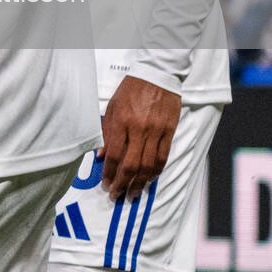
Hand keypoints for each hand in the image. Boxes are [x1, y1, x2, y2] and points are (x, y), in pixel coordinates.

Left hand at [99, 76, 180, 201]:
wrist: (156, 76)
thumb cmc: (130, 90)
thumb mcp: (112, 107)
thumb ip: (106, 132)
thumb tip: (101, 156)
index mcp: (121, 122)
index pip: (115, 155)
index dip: (110, 174)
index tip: (106, 184)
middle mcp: (139, 129)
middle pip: (131, 164)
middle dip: (123, 184)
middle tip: (117, 195)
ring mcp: (156, 131)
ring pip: (148, 165)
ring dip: (140, 183)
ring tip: (133, 194)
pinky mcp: (169, 131)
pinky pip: (163, 157)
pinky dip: (156, 171)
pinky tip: (149, 180)